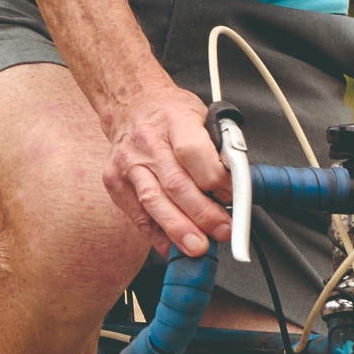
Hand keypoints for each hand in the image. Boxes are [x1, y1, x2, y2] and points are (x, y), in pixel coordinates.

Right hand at [102, 79, 231, 256]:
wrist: (130, 106)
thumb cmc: (170, 114)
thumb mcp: (202, 116)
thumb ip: (220, 148)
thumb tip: (238, 185)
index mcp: (175, 120)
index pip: (195, 154)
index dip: (217, 181)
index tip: (233, 197)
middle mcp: (148, 142)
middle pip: (176, 185)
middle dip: (203, 215)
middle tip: (223, 232)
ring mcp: (128, 164)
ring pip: (154, 203)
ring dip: (179, 229)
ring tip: (198, 247)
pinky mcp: (115, 183)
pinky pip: (138, 215)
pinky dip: (157, 235)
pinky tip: (172, 246)